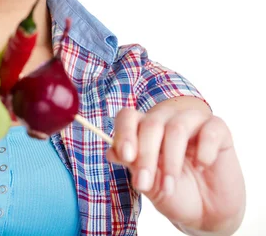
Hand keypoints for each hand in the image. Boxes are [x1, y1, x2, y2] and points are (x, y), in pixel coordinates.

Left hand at [107, 106, 244, 232]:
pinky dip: (204, 151)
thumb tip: (111, 151)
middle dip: (146, 156)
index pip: (128, 117)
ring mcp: (193, 121)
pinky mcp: (219, 130)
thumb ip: (131, 164)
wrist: (206, 214)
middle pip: (151, 124)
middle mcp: (167, 119)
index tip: (126, 156)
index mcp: (145, 127)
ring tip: (169, 186)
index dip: (124, 133)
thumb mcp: (148, 183)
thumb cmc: (174, 193)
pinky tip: (203, 166)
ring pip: (177, 128)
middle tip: (144, 183)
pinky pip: (210, 131)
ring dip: (171, 161)